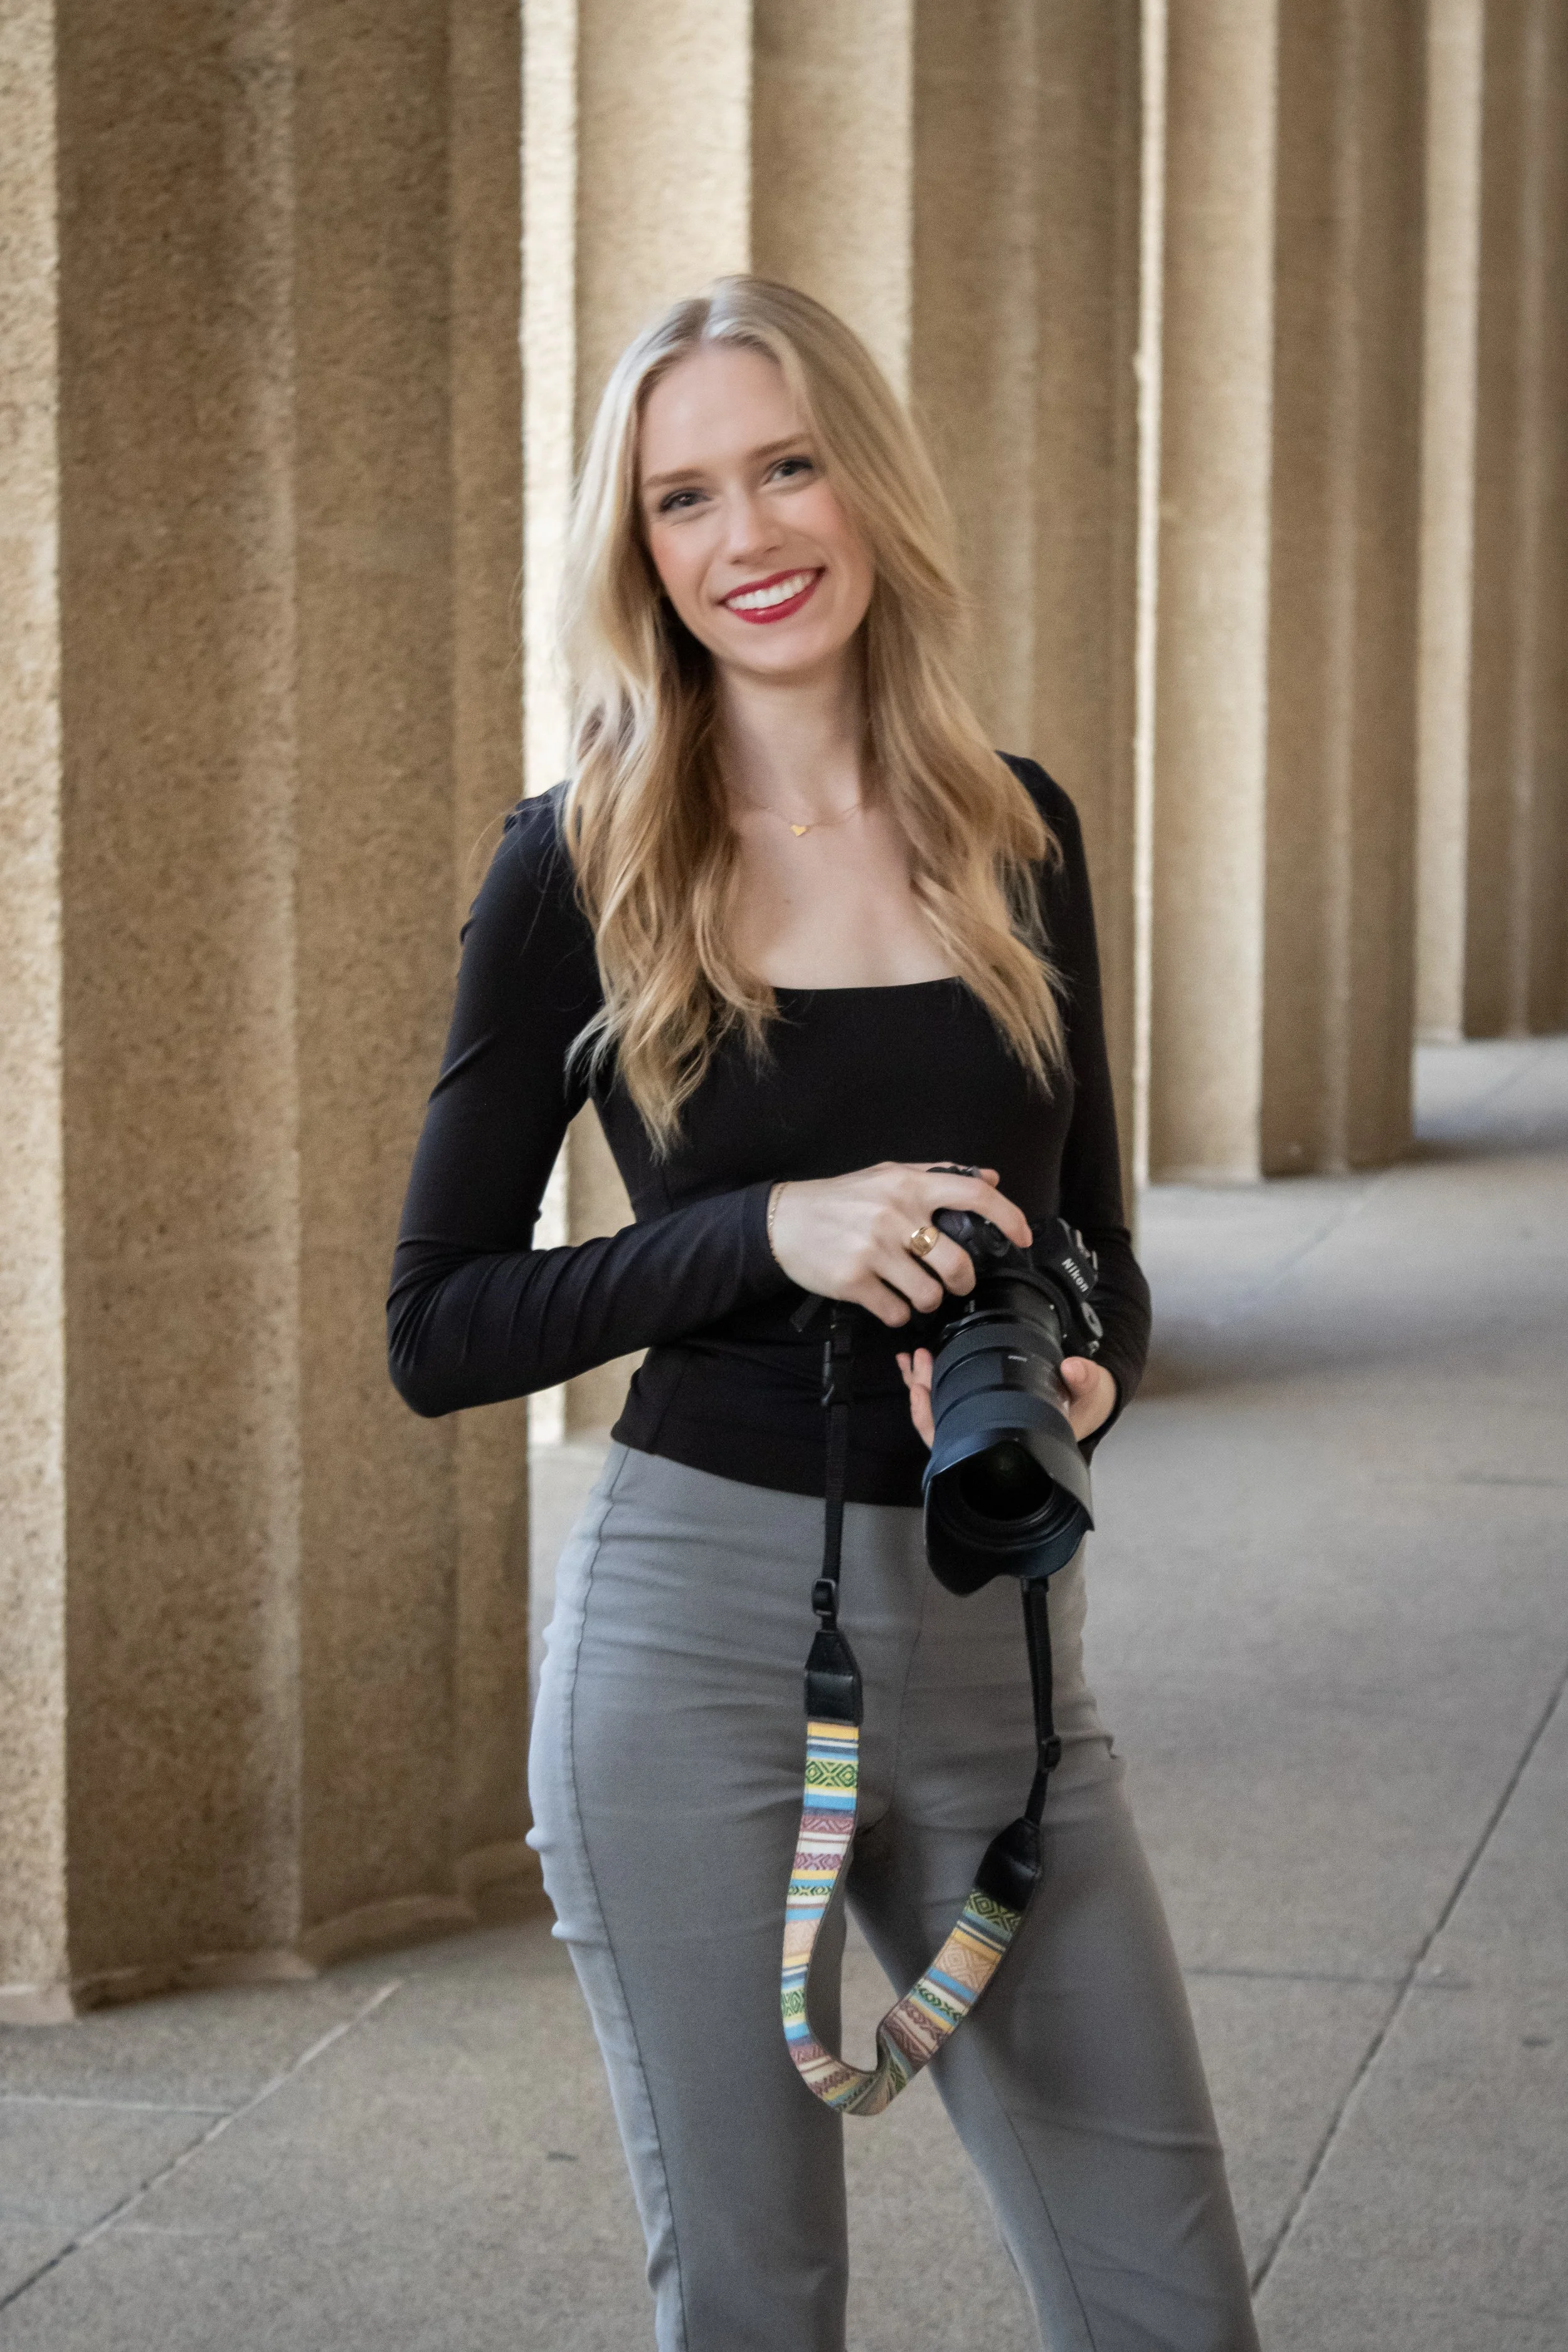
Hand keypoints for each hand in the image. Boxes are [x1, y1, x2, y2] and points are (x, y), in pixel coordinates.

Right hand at [768, 1162, 1031, 1327]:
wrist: (782, 1221)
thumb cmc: (840, 1199)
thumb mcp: (887, 1174)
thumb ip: (939, 1174)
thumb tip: (992, 1178)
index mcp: (908, 1185)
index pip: (973, 1194)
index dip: (1009, 1217)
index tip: (1022, 1237)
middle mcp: (893, 1215)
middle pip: (956, 1263)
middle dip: (963, 1282)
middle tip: (955, 1283)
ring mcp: (872, 1250)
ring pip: (928, 1295)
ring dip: (928, 1301)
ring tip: (914, 1291)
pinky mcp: (852, 1282)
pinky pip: (894, 1312)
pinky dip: (896, 1313)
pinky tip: (885, 1299)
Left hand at [896, 1348, 1116, 1449]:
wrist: (1086, 1402)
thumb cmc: (1081, 1406)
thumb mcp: (1088, 1394)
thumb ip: (1085, 1382)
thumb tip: (1073, 1369)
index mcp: (1006, 1446)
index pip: (958, 1446)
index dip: (933, 1422)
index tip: (922, 1390)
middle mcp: (986, 1439)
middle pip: (939, 1427)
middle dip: (922, 1393)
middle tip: (918, 1362)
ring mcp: (980, 1423)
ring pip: (938, 1413)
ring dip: (921, 1384)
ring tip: (913, 1358)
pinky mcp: (979, 1405)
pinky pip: (946, 1399)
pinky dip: (930, 1381)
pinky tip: (921, 1362)